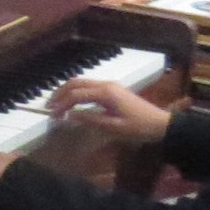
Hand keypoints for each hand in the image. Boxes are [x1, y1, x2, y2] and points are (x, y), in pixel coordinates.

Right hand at [46, 78, 169, 144]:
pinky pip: (88, 86)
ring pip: (81, 82)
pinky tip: (73, 102)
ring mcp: (109, 85)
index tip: (52, 115)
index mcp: (105, 93)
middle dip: (59, 93)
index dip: (61, 104)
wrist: (160, 124)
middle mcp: (105, 84)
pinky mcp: (112, 89)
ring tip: (57, 104)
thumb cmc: (138, 128)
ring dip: (67, 91)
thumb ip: (91, 120)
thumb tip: (71, 115)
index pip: (76, 94)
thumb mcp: (114, 128)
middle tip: (49, 107)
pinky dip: (76, 92)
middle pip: (75, 83)